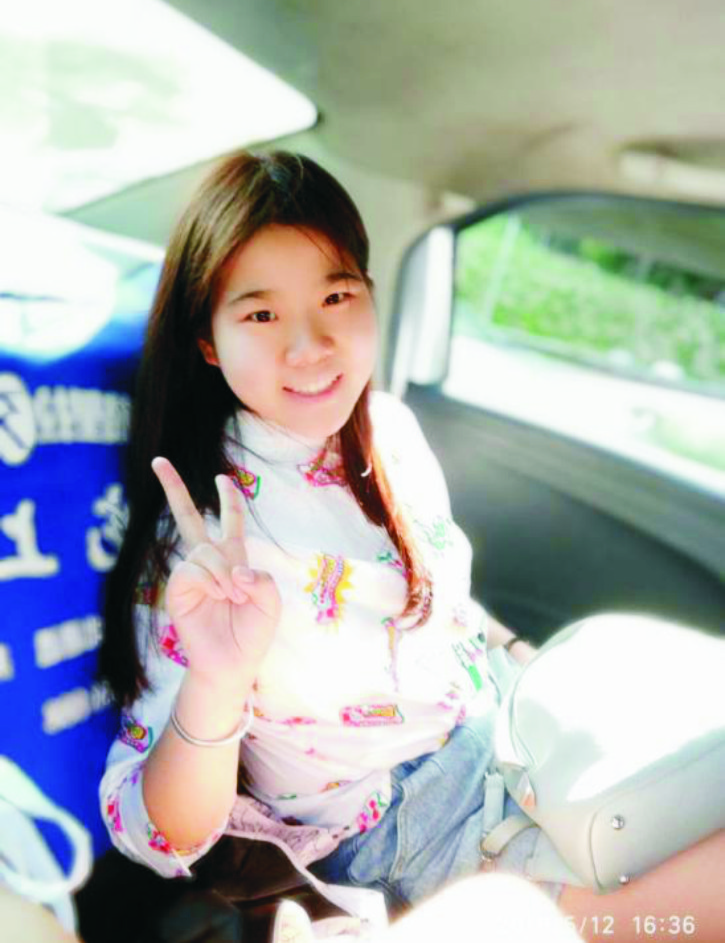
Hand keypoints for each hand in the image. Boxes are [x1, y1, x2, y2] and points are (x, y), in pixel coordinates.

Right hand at [151, 457, 280, 689]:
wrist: (233, 663)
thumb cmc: (253, 633)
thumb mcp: (270, 601)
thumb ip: (260, 578)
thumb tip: (233, 570)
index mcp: (234, 559)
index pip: (230, 521)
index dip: (228, 499)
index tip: (221, 478)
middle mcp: (209, 561)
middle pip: (188, 517)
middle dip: (174, 488)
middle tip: (158, 461)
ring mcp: (191, 574)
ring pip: (204, 552)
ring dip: (222, 571)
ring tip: (233, 596)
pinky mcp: (177, 590)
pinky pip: (192, 569)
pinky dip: (210, 579)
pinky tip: (219, 594)